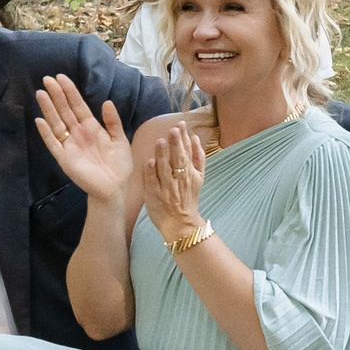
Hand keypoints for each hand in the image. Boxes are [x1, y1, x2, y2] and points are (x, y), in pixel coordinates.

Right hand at [33, 74, 134, 201]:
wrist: (115, 188)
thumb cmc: (118, 165)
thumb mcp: (120, 140)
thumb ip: (113, 122)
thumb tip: (107, 102)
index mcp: (91, 127)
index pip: (78, 106)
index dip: (70, 92)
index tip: (61, 78)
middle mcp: (78, 133)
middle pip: (65, 111)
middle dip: (56, 95)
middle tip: (47, 79)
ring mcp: (70, 145)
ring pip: (56, 123)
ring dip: (49, 109)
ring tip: (41, 93)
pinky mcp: (64, 158)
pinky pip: (53, 144)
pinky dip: (46, 133)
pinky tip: (40, 120)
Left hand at [140, 120, 210, 244]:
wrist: (182, 224)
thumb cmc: (188, 198)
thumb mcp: (199, 177)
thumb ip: (198, 157)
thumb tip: (194, 137)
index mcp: (191, 173)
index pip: (188, 152)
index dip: (184, 138)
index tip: (180, 125)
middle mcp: (180, 179)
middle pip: (178, 159)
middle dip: (176, 144)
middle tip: (173, 130)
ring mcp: (167, 187)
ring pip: (165, 169)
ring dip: (163, 155)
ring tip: (160, 142)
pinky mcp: (155, 195)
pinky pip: (153, 182)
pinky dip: (152, 172)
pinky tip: (150, 162)